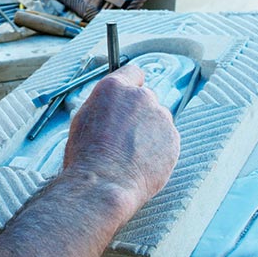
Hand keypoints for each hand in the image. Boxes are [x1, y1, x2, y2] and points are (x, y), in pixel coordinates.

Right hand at [63, 64, 179, 217]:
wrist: (105, 184)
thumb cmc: (87, 157)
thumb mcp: (83, 121)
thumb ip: (103, 106)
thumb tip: (110, 109)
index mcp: (114, 89)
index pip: (133, 72)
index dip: (131, 84)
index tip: (130, 94)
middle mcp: (140, 97)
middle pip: (144, 99)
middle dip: (138, 113)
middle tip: (124, 135)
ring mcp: (160, 117)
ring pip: (157, 120)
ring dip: (149, 132)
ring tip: (131, 154)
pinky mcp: (173, 138)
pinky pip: (167, 139)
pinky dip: (159, 149)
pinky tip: (142, 162)